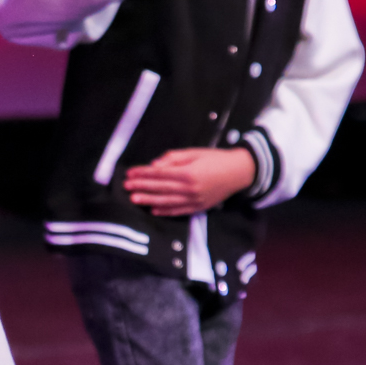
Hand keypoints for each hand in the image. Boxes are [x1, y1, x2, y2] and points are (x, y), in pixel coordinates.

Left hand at [124, 147, 255, 215]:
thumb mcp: (195, 153)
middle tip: (126, 187)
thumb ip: (174, 158)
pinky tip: (154, 211)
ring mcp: (194, 200)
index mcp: (188, 173)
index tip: (130, 173)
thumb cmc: (216, 159)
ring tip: (134, 200)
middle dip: (141, 187)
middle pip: (160, 188)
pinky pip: (179, 211)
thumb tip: (154, 165)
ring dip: (149, 201)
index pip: (159, 174)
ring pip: (167, 202)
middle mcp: (189, 189)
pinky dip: (166, 211)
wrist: (239, 172)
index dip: (143, 174)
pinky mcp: (199, 208)